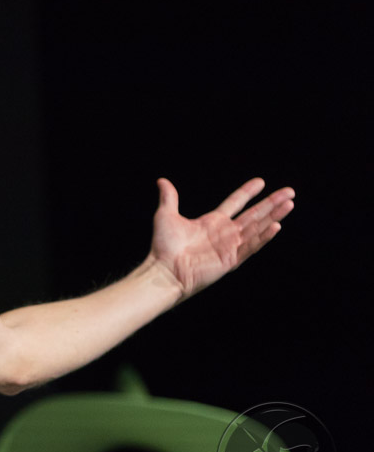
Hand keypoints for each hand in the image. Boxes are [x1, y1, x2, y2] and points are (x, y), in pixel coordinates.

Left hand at [149, 178, 294, 299]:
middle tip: (290, 192)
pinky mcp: (231, 260)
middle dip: (271, 203)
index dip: (247, 192)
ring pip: (257, 228)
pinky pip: (251, 247)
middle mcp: (224, 233)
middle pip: (254, 214)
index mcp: (212, 222)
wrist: (163, 270)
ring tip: (289, 204)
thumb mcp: (166, 216)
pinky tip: (276, 226)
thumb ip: (169, 198)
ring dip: (274, 216)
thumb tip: (162, 181)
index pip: (235, 203)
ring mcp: (229, 247)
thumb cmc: (163, 246)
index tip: (261, 181)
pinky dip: (263, 237)